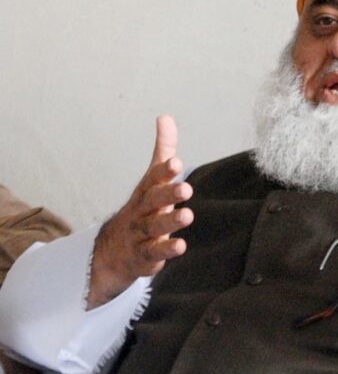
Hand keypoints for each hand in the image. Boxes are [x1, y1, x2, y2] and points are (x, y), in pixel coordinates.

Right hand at [87, 115, 193, 308]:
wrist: (112, 250)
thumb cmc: (142, 208)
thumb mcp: (152, 180)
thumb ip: (163, 151)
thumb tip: (165, 117)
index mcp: (146, 191)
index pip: (153, 178)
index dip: (164, 171)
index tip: (176, 162)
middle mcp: (141, 211)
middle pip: (152, 201)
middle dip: (168, 194)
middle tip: (186, 189)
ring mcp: (140, 234)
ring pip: (154, 227)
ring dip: (170, 222)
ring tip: (188, 216)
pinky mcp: (144, 256)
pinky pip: (153, 253)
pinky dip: (165, 250)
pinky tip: (180, 246)